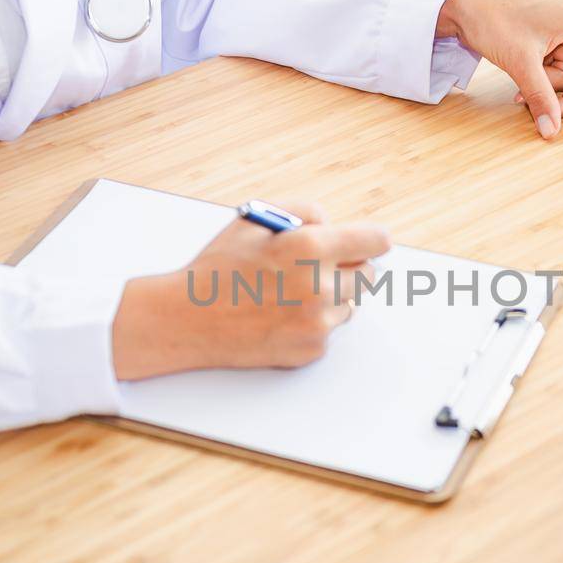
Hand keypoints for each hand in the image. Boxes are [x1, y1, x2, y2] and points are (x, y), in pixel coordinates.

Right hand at [111, 201, 389, 379]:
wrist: (188, 319)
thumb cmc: (218, 268)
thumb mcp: (254, 220)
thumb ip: (303, 211)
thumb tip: (332, 224)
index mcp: (310, 248)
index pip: (374, 241)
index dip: (373, 239)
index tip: (374, 242)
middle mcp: (320, 287)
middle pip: (369, 276)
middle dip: (351, 268)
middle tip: (324, 267)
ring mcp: (318, 323)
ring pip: (350, 305)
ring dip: (331, 298)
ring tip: (289, 294)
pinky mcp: (311, 350)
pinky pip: (328, 331)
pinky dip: (312, 324)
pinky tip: (279, 317)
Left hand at [437, 0, 562, 139]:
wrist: (464, 7)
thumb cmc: (495, 18)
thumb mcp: (520, 61)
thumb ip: (540, 98)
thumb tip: (552, 131)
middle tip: (544, 109)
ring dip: (551, 91)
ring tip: (520, 87)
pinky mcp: (551, 48)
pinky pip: (558, 78)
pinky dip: (543, 88)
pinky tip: (518, 90)